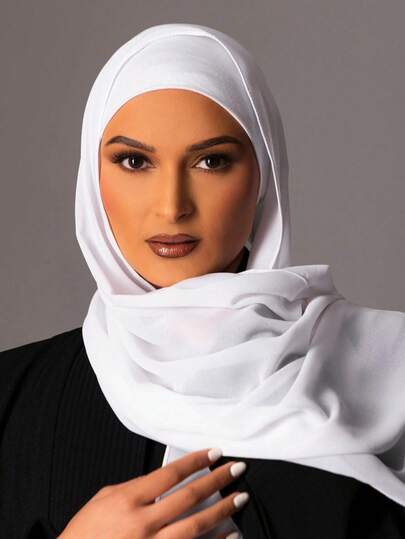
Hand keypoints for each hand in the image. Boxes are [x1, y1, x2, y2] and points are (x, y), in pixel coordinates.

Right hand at [57, 447, 248, 537]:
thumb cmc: (86, 532)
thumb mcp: (106, 498)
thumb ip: (136, 487)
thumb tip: (164, 479)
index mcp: (129, 500)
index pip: (171, 474)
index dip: (195, 461)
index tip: (213, 453)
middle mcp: (144, 523)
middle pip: (190, 497)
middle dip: (217, 480)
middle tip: (237, 469)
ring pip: (197, 525)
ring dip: (223, 509)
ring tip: (241, 496)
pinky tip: (231, 533)